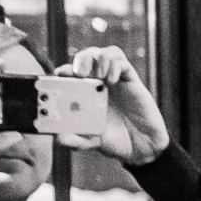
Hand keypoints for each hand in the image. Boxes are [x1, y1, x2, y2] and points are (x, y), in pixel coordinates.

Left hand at [65, 46, 170, 166]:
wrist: (141, 146)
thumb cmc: (114, 140)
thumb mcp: (90, 142)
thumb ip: (75, 141)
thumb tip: (59, 138)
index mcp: (84, 94)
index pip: (69, 73)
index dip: (63, 70)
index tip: (60, 77)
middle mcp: (98, 83)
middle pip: (85, 57)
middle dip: (80, 60)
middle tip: (79, 73)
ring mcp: (114, 80)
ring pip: (103, 54)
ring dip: (98, 59)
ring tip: (99, 75)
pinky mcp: (131, 80)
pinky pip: (122, 62)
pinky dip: (115, 64)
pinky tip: (112, 80)